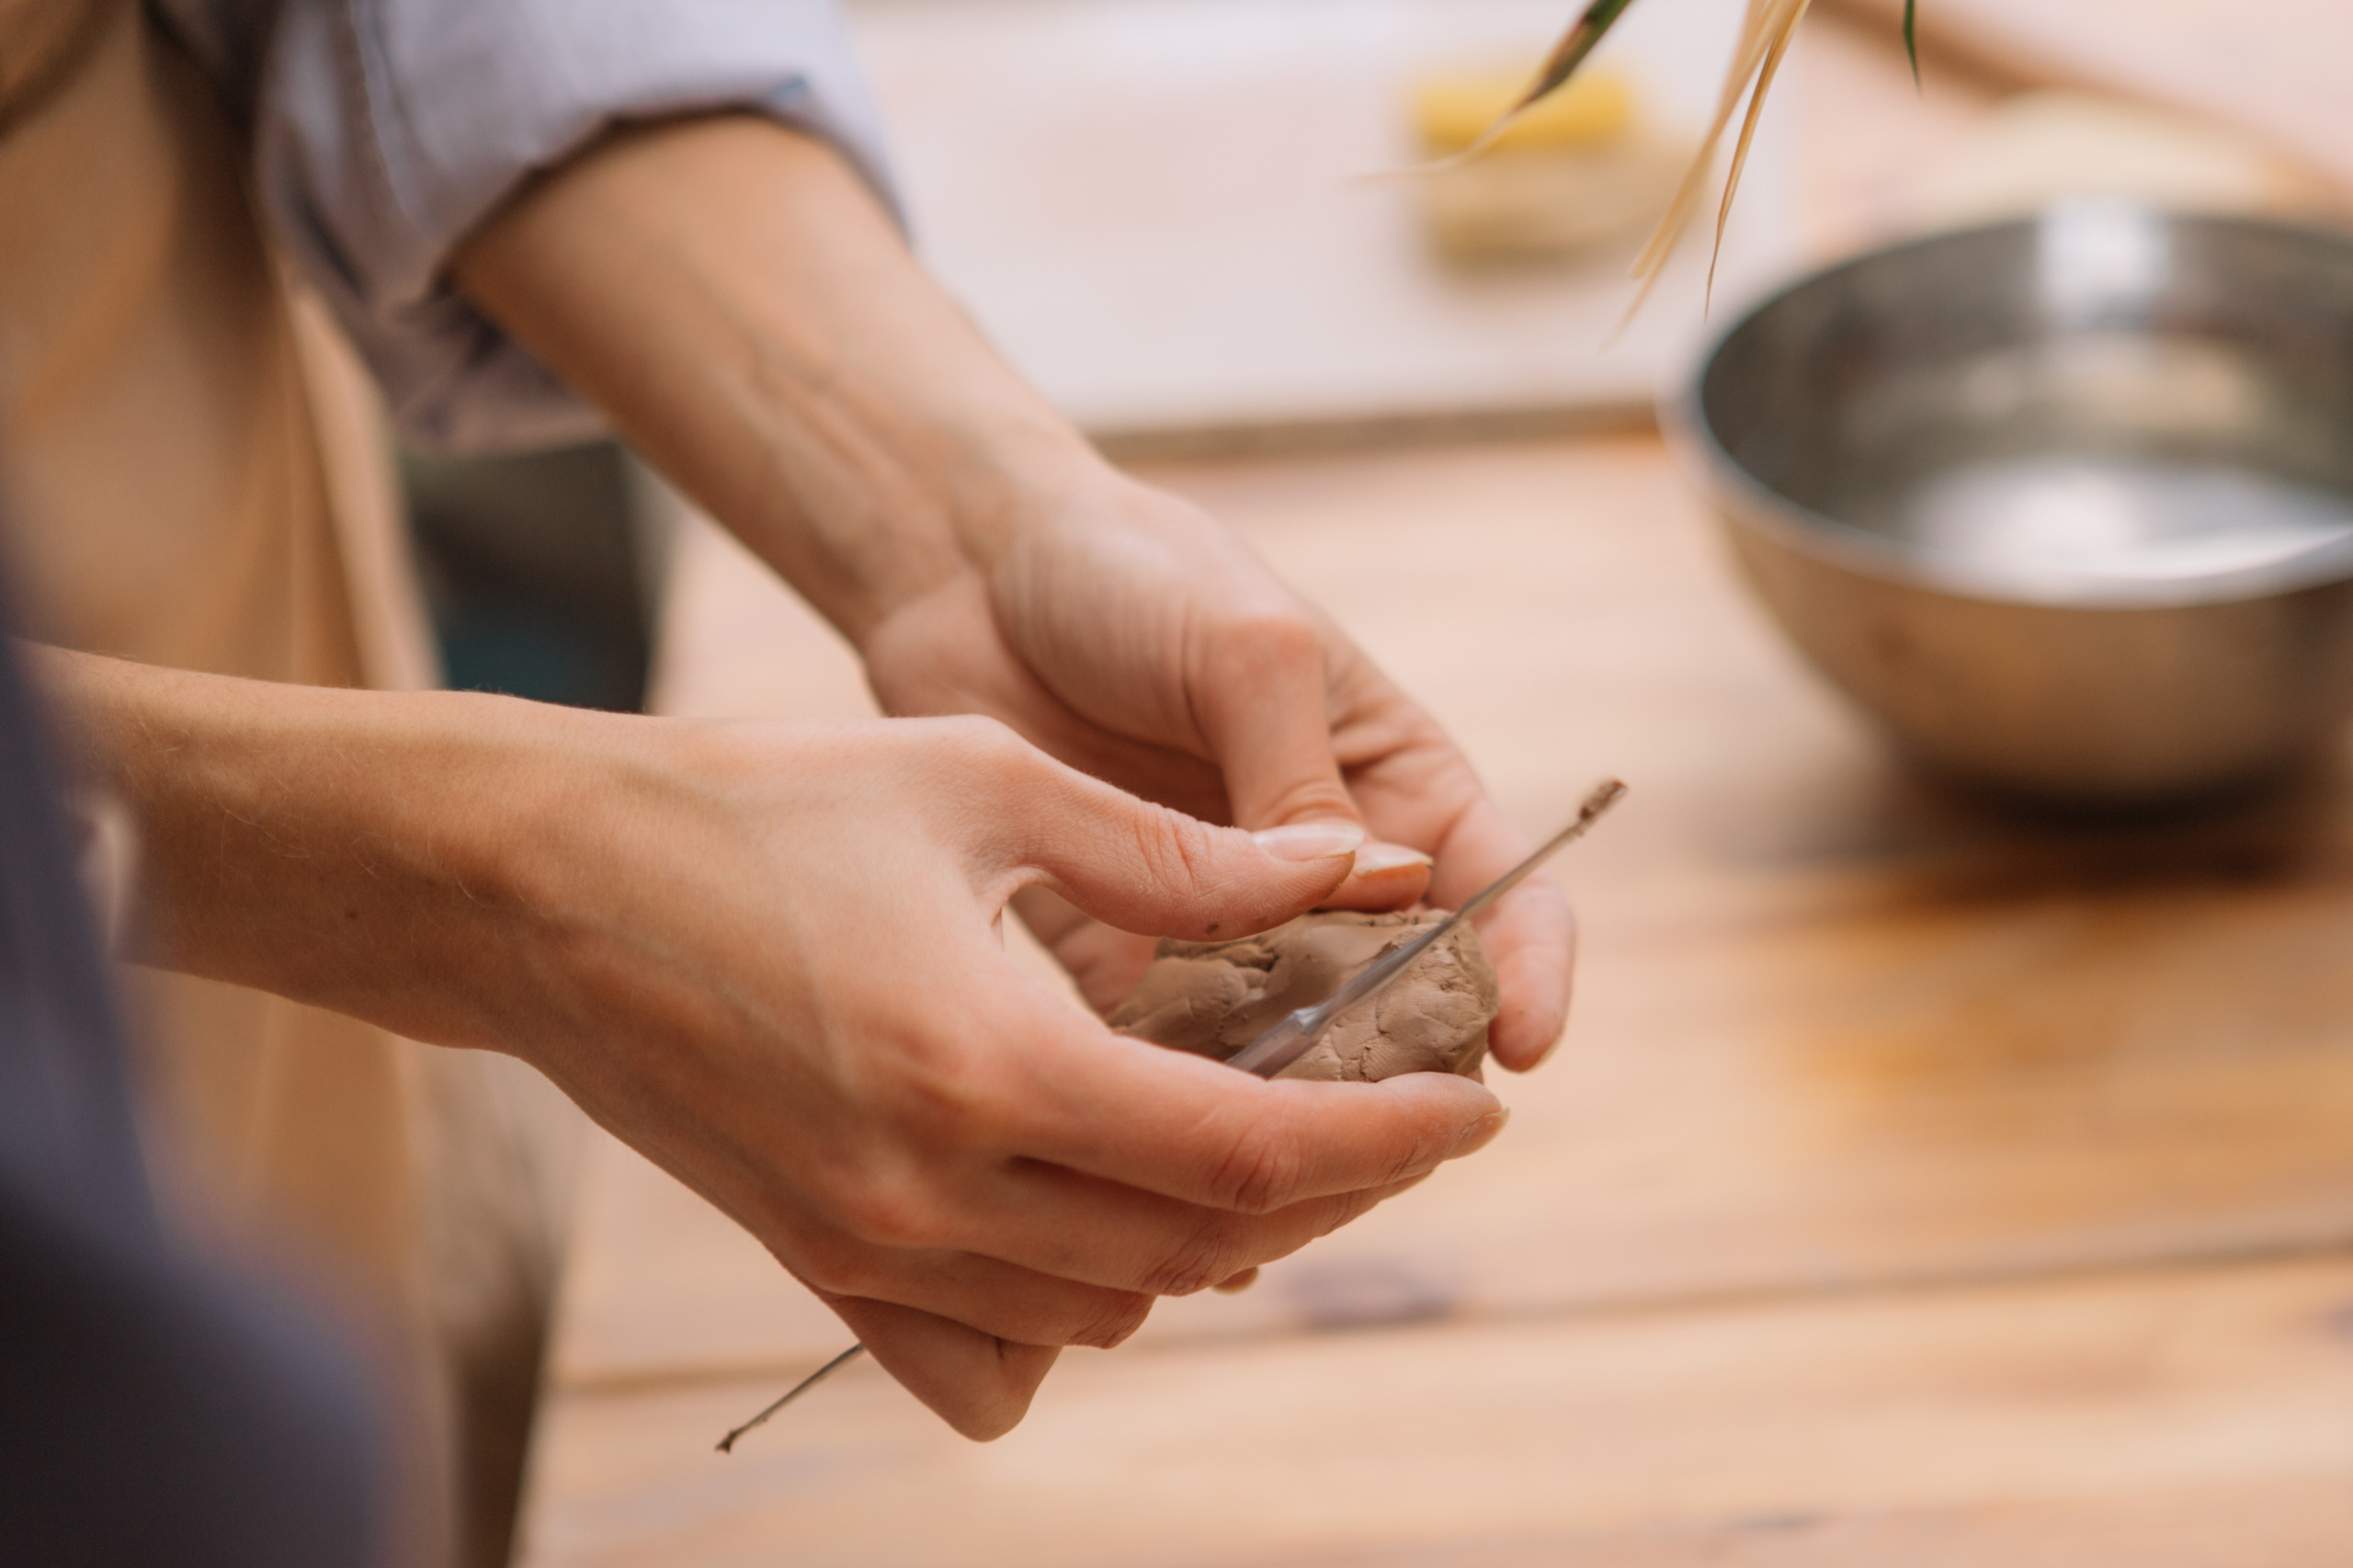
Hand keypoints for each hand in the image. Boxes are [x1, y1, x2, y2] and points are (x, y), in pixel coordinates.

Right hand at [517, 716, 1514, 1437]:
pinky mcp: (814, 1257)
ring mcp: (868, 1244)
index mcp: (994, 1068)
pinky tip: (1108, 1213)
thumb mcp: (982, 785)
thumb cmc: (760, 801)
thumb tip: (1341, 866)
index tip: (1470, 1105)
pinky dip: (1080, 1298)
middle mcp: (935, 1190)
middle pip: (1195, 1246)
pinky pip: (988, 1343)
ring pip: (1108, 1303)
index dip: (1384, 1137)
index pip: (1249, 1150)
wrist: (538, 882)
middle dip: (1319, 1191)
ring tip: (1259, 1139)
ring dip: (1208, 1238)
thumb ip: (1177, 854)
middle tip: (1385, 1115)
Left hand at [859, 471, 1575, 1070]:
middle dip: (1403, 1064)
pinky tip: (1160, 1117)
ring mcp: (1226, 919)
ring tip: (1271, 1140)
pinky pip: (1164, 1043)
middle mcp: (1328, 870)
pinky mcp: (1123, 949)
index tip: (1521, 1045)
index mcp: (1397, 784)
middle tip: (1383, 1122)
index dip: (1528, 971)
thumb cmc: (1138, 574)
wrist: (972, 566)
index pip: (1506, 892)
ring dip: (1287, 1092)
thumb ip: (1304, 780)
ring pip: (1288, 1039)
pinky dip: (1171, 1085)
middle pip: (1403, 996)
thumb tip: (1383, 899)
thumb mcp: (1249, 650)